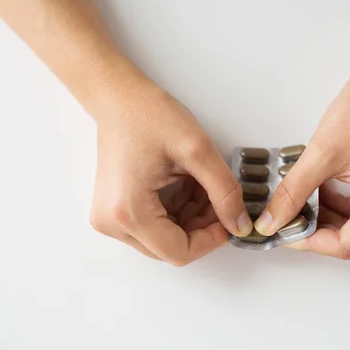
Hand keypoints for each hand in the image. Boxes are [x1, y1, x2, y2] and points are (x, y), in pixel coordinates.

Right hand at [88, 73, 252, 265]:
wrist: (118, 97)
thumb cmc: (149, 115)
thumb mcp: (198, 151)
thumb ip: (224, 192)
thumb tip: (240, 225)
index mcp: (128, 211)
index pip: (179, 252)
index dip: (212, 240)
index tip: (232, 220)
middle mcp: (112, 223)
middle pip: (171, 248)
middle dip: (202, 228)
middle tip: (220, 198)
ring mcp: (110, 219)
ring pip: (164, 239)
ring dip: (192, 219)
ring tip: (203, 185)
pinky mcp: (114, 212)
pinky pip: (154, 227)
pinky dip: (178, 212)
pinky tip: (187, 186)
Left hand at [254, 45, 349, 259]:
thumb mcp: (322, 153)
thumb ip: (293, 193)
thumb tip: (270, 223)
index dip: (311, 243)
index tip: (284, 233)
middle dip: (320, 234)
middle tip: (289, 220)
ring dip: (331, 222)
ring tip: (303, 203)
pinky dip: (344, 211)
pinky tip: (322, 193)